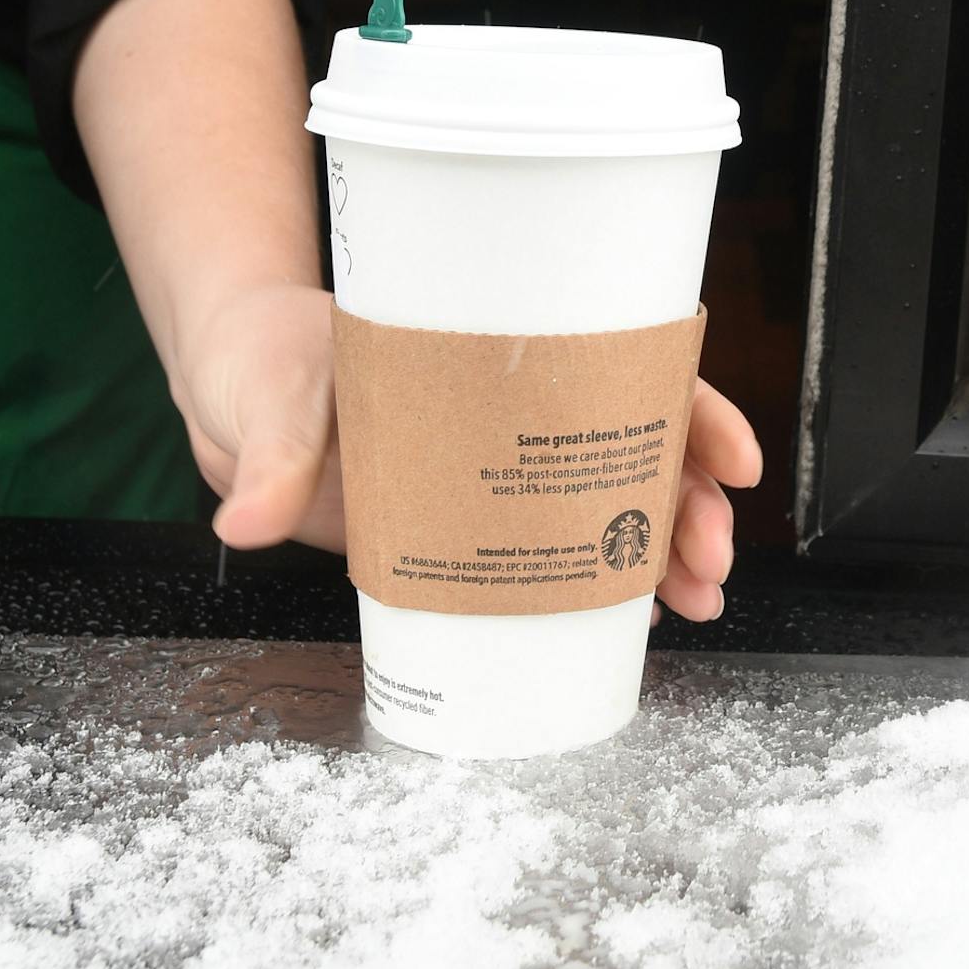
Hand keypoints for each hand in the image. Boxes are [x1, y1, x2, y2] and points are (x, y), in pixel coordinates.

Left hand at [178, 282, 760, 623]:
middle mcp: (519, 412)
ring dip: (669, 550)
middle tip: (710, 560)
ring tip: (695, 600)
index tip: (734, 460)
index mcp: (502, 354)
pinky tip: (641, 613)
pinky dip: (611, 580)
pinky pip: (563, 549)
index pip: (627, 370)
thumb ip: (271, 458)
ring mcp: (502, 472)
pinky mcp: (474, 525)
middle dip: (693, 505)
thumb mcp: (274, 396)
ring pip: (616, 502)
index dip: (694, 413)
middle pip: (641, 446)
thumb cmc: (268, 361)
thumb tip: (245, 525)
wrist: (234, 389)